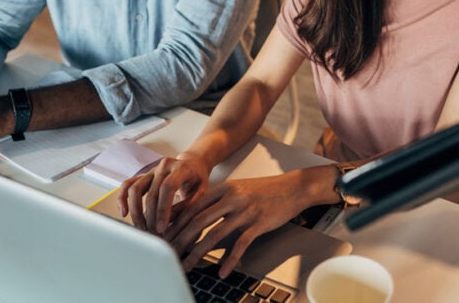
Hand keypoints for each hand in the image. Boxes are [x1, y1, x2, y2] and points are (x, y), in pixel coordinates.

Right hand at [119, 154, 211, 233]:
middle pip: (151, 193)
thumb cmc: (198, 180)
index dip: (163, 209)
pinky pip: (127, 184)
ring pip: (135, 188)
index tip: (162, 228)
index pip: (168, 187)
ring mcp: (151, 169)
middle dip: (150, 217)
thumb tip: (169, 221)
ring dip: (135, 211)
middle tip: (153, 234)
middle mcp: (164, 166)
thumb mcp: (202, 191)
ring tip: (141, 228)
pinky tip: (124, 213)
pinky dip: (122, 198)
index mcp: (181, 168)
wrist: (193, 163)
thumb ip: (189, 205)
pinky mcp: (143, 175)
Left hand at [164, 170, 322, 276]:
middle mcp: (232, 198)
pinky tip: (222, 271)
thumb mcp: (237, 189)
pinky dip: (230, 260)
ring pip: (215, 234)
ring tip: (187, 266)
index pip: (193, 208)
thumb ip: (216, 201)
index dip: (176, 224)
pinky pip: (241, 244)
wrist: (294, 187)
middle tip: (169, 255)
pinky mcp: (259, 223)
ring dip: (198, 253)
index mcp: (224, 189)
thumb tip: (192, 216)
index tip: (165, 238)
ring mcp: (245, 210)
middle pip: (198, 221)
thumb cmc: (265, 190)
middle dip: (180, 241)